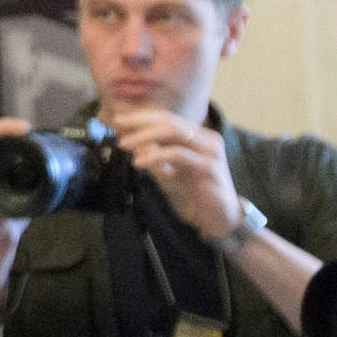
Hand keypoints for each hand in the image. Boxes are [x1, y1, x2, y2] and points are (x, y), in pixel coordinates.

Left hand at [109, 107, 239, 239]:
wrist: (219, 220)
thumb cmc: (194, 197)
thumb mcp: (169, 174)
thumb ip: (154, 158)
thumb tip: (131, 144)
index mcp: (198, 137)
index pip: (168, 119)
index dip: (142, 117)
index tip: (118, 119)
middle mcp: (207, 139)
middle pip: (170, 121)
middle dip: (140, 122)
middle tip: (118, 126)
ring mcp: (210, 151)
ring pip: (174, 132)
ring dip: (145, 136)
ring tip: (124, 145)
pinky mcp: (209, 166)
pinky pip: (178, 155)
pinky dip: (156, 156)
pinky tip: (139, 162)